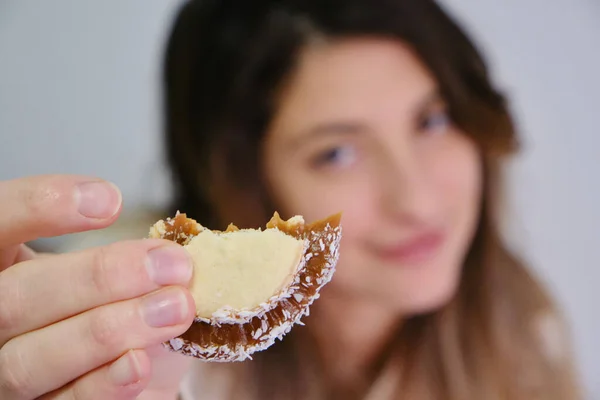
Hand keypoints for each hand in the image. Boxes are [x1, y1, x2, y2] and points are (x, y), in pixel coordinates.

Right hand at [0, 175, 194, 399]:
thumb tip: (178, 253)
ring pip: (29, 360)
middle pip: (14, 299)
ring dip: (109, 331)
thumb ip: (131, 259)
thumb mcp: (109, 273)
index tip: (112, 200)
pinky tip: (140, 363)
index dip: (40, 206)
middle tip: (172, 265)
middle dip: (99, 277)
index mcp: (2, 266)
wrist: (112, 368)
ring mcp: (3, 374)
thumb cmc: (110, 306)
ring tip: (175, 308)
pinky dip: (101, 385)